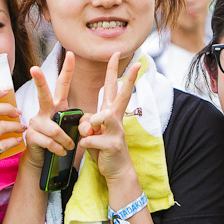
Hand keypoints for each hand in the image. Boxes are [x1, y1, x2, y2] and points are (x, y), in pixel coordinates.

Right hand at [23, 51, 76, 168]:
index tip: (71, 54)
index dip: (67, 70)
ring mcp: (35, 122)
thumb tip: (90, 124)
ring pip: (55, 129)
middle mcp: (43, 110)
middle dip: (39, 81)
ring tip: (69, 146)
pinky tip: (61, 151)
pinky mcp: (31, 135)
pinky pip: (50, 141)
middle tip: (34, 67)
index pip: (62, 85)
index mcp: (56, 105)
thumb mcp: (72, 129)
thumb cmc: (59, 142)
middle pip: (43, 94)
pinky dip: (59, 148)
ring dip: (66, 140)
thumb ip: (81, 123)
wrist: (45, 159)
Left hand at [78, 52, 140, 182]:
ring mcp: (117, 131)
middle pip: (122, 94)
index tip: (116, 53)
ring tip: (88, 134)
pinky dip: (84, 144)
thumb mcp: (91, 133)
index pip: (112, 88)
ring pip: (100, 117)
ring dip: (89, 125)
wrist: (116, 170)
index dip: (113, 71)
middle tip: (138, 64)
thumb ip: (87, 123)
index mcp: (110, 113)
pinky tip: (88, 149)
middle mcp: (116, 119)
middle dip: (129, 78)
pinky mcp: (113, 145)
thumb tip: (87, 123)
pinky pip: (90, 139)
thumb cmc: (102, 148)